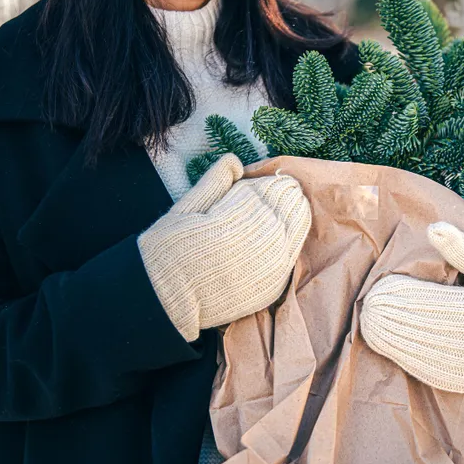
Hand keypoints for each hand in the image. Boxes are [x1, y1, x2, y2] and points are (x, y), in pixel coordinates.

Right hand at [138, 154, 311, 341]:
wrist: (168, 304)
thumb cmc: (169, 253)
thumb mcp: (184, 210)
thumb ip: (213, 183)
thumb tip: (235, 160)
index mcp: (231, 221)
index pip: (263, 193)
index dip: (269, 183)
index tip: (273, 177)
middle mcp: (254, 244)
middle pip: (282, 209)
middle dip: (285, 196)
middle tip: (288, 186)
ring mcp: (266, 268)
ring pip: (294, 231)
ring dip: (295, 214)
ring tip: (292, 202)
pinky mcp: (272, 287)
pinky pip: (291, 256)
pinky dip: (293, 239)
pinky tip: (287, 230)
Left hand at [360, 222, 463, 392]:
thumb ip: (462, 247)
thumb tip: (434, 228)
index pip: (437, 303)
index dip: (406, 297)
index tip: (380, 287)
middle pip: (427, 332)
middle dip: (393, 320)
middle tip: (367, 308)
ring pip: (425, 358)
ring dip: (392, 343)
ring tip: (370, 325)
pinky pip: (430, 374)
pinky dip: (405, 358)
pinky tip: (386, 343)